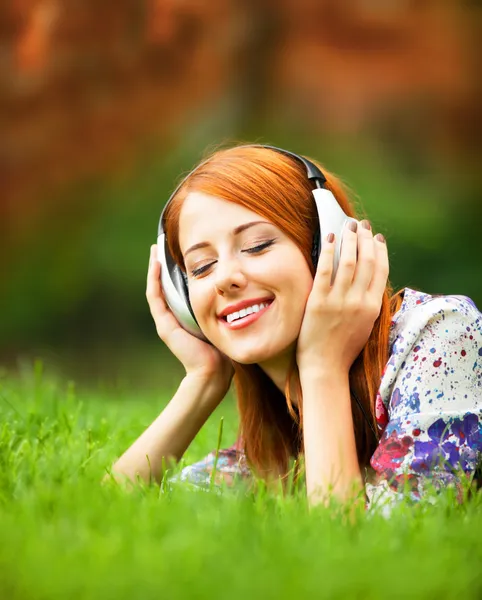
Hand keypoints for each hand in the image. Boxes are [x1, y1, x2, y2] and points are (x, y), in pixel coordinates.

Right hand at [146, 245, 233, 394]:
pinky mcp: (164, 325)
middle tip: (160, 245)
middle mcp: (172, 318)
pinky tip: (157, 264)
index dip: (172, 270)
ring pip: (156, 288)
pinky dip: (155, 279)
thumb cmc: (221, 348)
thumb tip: (233, 288)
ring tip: (155, 249)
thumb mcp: (219, 320)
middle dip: (162, 265)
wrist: (213, 370)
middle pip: (163, 285)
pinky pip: (155, 296)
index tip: (175, 252)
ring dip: (155, 268)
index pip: (174, 288)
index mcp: (184, 317)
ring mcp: (165, 321)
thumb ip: (219, 307)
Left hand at [296, 221, 388, 374]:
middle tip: (362, 225)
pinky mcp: (318, 301)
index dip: (380, 251)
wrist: (325, 368)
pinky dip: (329, 251)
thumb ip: (368, 305)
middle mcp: (359, 301)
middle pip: (366, 261)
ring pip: (348, 261)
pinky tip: (329, 239)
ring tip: (347, 226)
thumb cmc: (343, 350)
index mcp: (372, 307)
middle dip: (365, 239)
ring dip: (349, 239)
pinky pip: (325, 270)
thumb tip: (368, 283)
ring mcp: (339, 301)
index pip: (381, 271)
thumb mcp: (365, 327)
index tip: (378, 238)